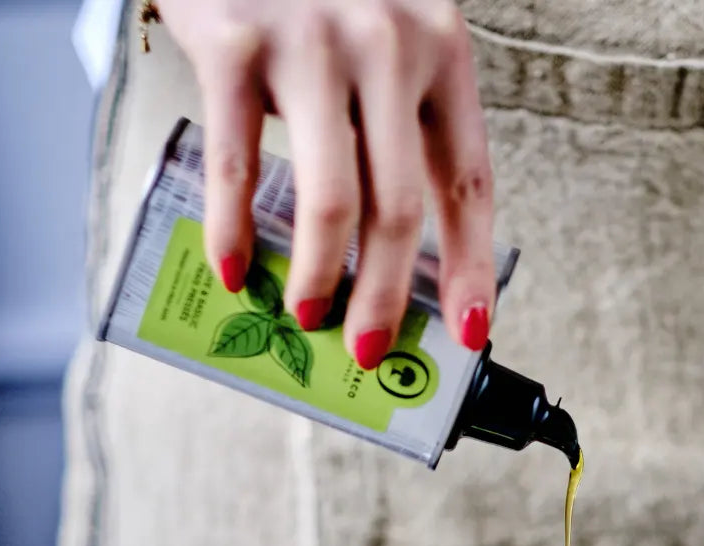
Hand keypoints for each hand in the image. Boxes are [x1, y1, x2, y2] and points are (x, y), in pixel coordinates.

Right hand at [157, 0, 494, 366]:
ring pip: (333, 199)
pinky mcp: (236, 39)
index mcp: (440, 53)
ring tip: (308, 318)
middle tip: (369, 349)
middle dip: (385, 297)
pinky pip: (238, 164)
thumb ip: (390, 125)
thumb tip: (378, 249)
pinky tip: (233, 270)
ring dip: (320, 278)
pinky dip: (232, 231)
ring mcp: (313, 42)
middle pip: (401, 209)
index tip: (469, 331)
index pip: (469, 182)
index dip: (471, 267)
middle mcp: (388, 46)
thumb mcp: (386, 36)